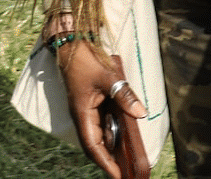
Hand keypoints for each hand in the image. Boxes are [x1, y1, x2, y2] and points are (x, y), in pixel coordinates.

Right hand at [57, 41, 150, 177]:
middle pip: (94, 144)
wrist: (69, 43)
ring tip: (126, 157)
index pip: (92, 145)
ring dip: (110, 146)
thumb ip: (124, 95)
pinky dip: (110, 131)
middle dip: (108, 159)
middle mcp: (81, 115)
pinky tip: (122, 133)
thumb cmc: (85, 60)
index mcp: (82, 112)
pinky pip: (99, 123)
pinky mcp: (88, 103)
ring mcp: (84, 109)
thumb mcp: (108, 77)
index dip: (105, 162)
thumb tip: (140, 113)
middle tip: (125, 171)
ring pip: (97, 134)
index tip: (118, 175)